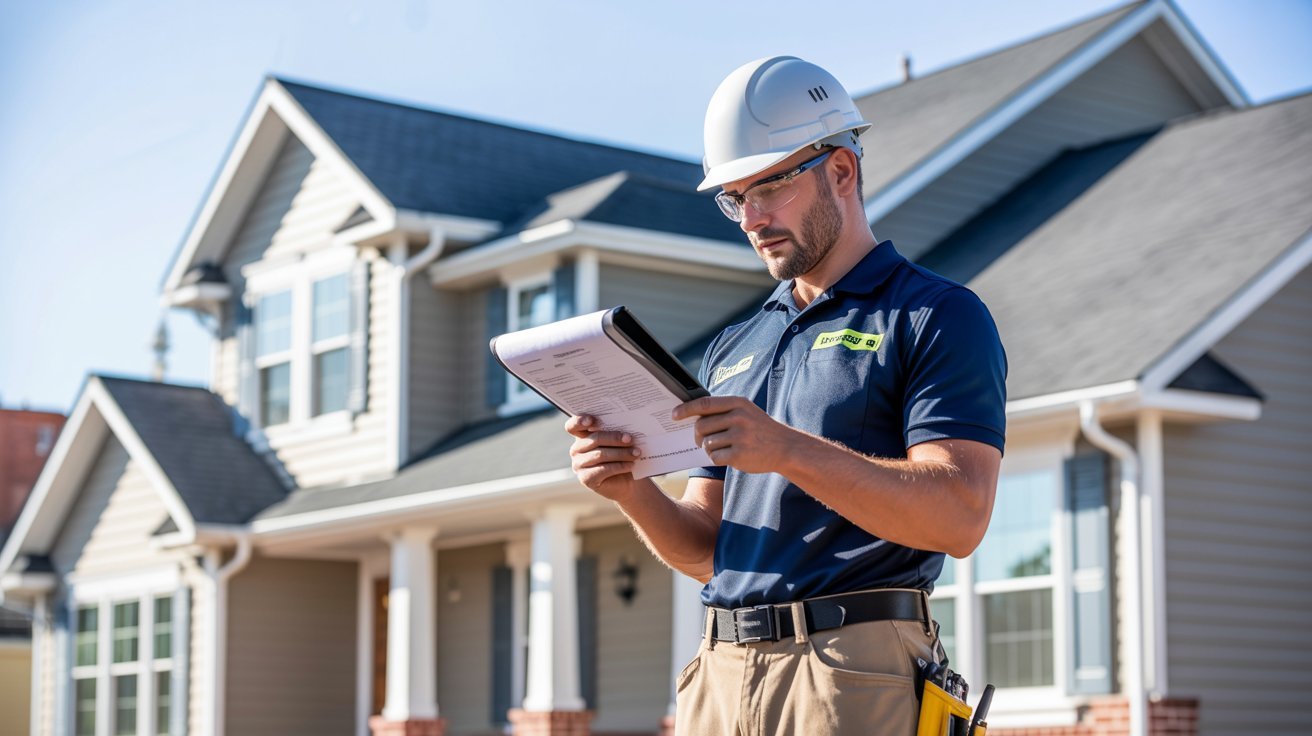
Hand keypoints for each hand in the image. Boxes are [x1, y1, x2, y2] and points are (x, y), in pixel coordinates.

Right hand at [566, 415, 642, 501]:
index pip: (573, 425)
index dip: (580, 421)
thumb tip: (626, 429)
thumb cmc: (622, 456)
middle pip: (594, 439)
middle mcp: (577, 449)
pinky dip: (619, 466)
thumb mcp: (619, 442)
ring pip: (600, 455)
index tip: (593, 420)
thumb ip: (618, 432)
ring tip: (636, 453)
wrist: (627, 481)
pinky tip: (630, 465)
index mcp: (582, 435)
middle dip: (614, 438)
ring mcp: (578, 465)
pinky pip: (603, 470)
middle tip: (630, 439)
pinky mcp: (585, 479)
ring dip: (621, 453)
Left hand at [672, 396, 795, 474]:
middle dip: (697, 435)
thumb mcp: (745, 412)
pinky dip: (717, 459)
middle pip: (701, 426)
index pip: (704, 404)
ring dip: (709, 448)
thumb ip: (722, 410)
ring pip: (707, 443)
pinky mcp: (739, 455)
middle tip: (700, 440)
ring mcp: (739, 436)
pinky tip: (729, 456)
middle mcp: (738, 417)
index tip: (674, 415)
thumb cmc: (759, 429)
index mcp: (738, 403)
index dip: (686, 409)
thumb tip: (691, 415)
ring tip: (724, 447)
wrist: (786, 447)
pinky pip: (715, 457)